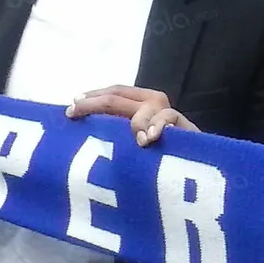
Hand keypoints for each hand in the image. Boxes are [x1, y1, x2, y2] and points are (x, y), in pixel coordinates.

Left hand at [66, 85, 197, 145]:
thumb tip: (80, 126)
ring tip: (109, 132)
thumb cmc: (156, 158)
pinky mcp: (183, 126)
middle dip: (94, 104)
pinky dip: (157, 127)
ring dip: (127, 119)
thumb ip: (114, 132)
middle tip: (75, 113)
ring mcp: (166, 113)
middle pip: (118, 96)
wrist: (193, 169)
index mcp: (139, 103)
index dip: (90, 99)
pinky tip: (148, 139)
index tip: (69, 111)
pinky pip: (168, 119)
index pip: (112, 93)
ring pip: (143, 107)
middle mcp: (151, 103)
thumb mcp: (130, 143)